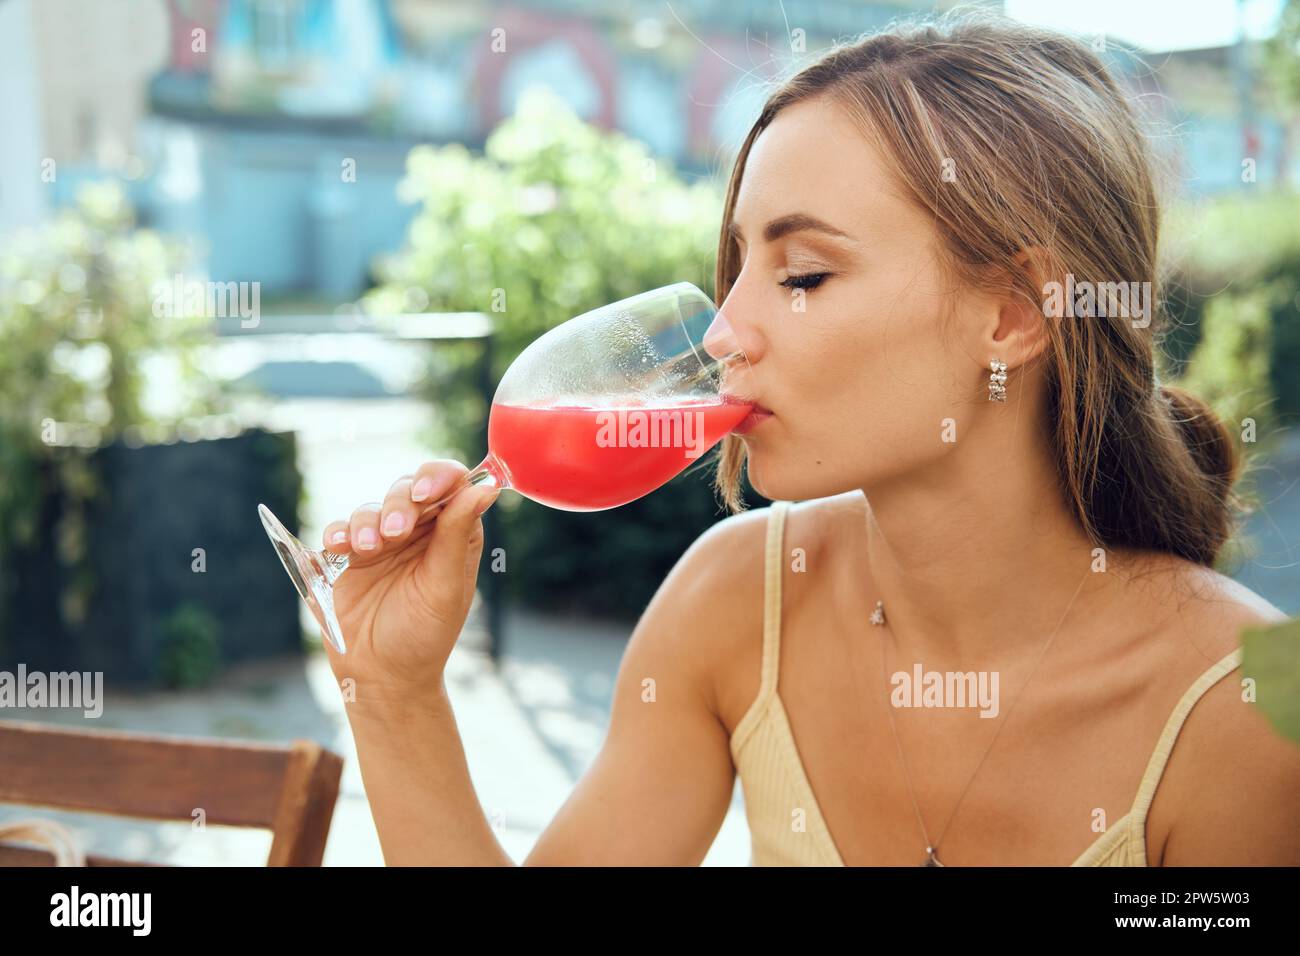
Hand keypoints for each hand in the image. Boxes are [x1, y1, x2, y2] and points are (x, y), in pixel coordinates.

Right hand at [316, 460, 500, 704]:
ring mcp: (382, 541)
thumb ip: (459, 534)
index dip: (439, 478)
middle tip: (395, 532)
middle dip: (400, 504)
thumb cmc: (425, 635)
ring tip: (367, 548)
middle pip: (408, 490)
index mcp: (453, 534)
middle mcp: (419, 531)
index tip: (427, 493)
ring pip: (372, 507)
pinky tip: (340, 546)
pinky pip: (340, 530)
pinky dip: (338, 532)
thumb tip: (487, 486)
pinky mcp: (348, 557)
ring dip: (368, 521)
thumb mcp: (446, 585)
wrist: (383, 675)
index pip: (451, 485)